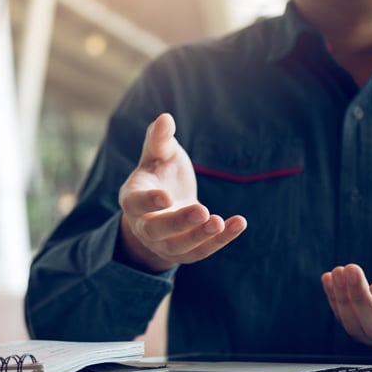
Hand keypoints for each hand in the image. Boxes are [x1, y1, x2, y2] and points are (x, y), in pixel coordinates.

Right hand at [117, 113, 246, 271]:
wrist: (164, 208)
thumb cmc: (159, 174)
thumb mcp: (159, 155)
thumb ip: (159, 139)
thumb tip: (165, 118)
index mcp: (133, 198)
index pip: (136, 203)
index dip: (149, 201)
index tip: (166, 197)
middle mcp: (143, 225)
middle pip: (156, 230)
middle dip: (179, 223)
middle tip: (202, 211)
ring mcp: (163, 243)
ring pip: (179, 246)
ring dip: (200, 236)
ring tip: (220, 221)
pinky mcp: (184, 253)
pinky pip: (201, 251)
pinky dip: (220, 240)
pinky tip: (238, 223)